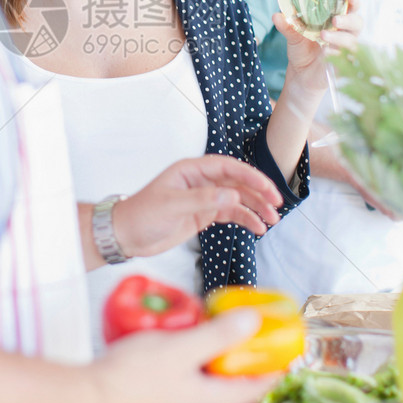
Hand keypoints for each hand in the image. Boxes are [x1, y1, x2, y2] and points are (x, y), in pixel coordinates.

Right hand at [88, 307, 279, 402]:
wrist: (86, 395)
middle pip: (232, 381)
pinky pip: (185, 373)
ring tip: (214, 324)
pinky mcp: (156, 394)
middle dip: (243, 355)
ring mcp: (174, 401)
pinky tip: (177, 335)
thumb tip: (253, 321)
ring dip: (215, 352)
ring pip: (206, 376)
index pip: (255, 388)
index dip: (273, 368)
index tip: (285, 347)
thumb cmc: (131, 378)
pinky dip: (190, 354)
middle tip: (250, 329)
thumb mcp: (181, 349)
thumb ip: (218, 335)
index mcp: (208, 400)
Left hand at [111, 155, 283, 260]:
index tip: (267, 188)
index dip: (250, 175)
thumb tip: (232, 196)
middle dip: (258, 192)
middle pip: (236, 182)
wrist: (126, 236)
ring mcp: (203, 198)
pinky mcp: (203, 214)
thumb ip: (203, 200)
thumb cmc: (141, 215)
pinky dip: (245, 219)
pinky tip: (257, 227)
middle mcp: (200, 181)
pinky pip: (230, 213)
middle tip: (276, 204)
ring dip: (255, 208)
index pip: (227, 167)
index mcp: (190, 170)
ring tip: (271, 220)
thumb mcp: (172, 206)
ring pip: (237, 199)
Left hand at [273, 0, 362, 93]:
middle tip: (335, 20)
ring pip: (352, 41)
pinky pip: (346, 59)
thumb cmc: (302, 49)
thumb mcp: (293, 35)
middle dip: (348, 20)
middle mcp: (344, 33)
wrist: (300, 74)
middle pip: (357, 23)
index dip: (354, 1)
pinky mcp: (343, 65)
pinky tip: (326, 53)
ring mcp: (345, 50)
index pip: (351, 8)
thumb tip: (276, 15)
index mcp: (336, 21)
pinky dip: (337, 54)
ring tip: (323, 36)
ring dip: (339, 37)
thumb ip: (287, 25)